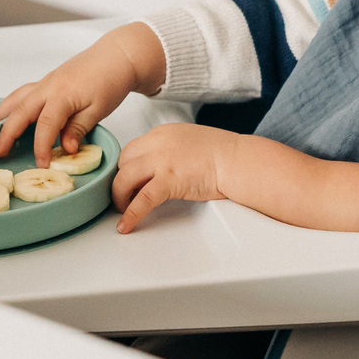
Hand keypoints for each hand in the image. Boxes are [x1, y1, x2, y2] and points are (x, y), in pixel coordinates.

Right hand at [0, 22, 166, 164]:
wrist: (117, 56)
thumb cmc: (111, 80)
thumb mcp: (100, 109)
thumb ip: (79, 128)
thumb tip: (66, 149)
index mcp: (62, 94)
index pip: (45, 125)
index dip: (41, 147)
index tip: (41, 164)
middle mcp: (48, 87)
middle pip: (20, 111)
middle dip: (5, 133)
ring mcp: (45, 83)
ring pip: (15, 99)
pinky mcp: (46, 82)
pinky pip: (21, 94)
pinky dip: (9, 106)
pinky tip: (4, 116)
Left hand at [113, 123, 235, 233]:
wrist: (238, 161)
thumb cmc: (224, 153)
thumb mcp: (190, 142)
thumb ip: (172, 150)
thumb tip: (160, 167)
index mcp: (164, 133)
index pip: (133, 149)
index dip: (127, 167)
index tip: (128, 180)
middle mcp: (159, 143)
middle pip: (123, 161)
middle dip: (120, 180)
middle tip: (124, 195)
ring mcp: (162, 161)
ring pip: (124, 178)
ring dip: (119, 197)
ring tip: (123, 210)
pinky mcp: (169, 180)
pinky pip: (141, 200)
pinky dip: (130, 214)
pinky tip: (125, 225)